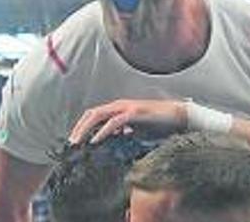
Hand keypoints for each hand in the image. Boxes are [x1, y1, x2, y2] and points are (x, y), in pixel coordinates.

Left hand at [68, 99, 187, 144]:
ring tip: (77, 142)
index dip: (82, 126)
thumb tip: (112, 141)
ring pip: (99, 115)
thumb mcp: (136, 130)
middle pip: (92, 114)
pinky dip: (102, 131)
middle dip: (79, 128)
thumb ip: (124, 133)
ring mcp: (126, 108)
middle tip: (71, 143)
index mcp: (119, 109)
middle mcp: (119, 105)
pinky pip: (114, 122)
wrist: (178, 117)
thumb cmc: (159, 124)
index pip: (94, 115)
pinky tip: (96, 140)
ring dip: (85, 129)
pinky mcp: (134, 113)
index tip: (75, 141)